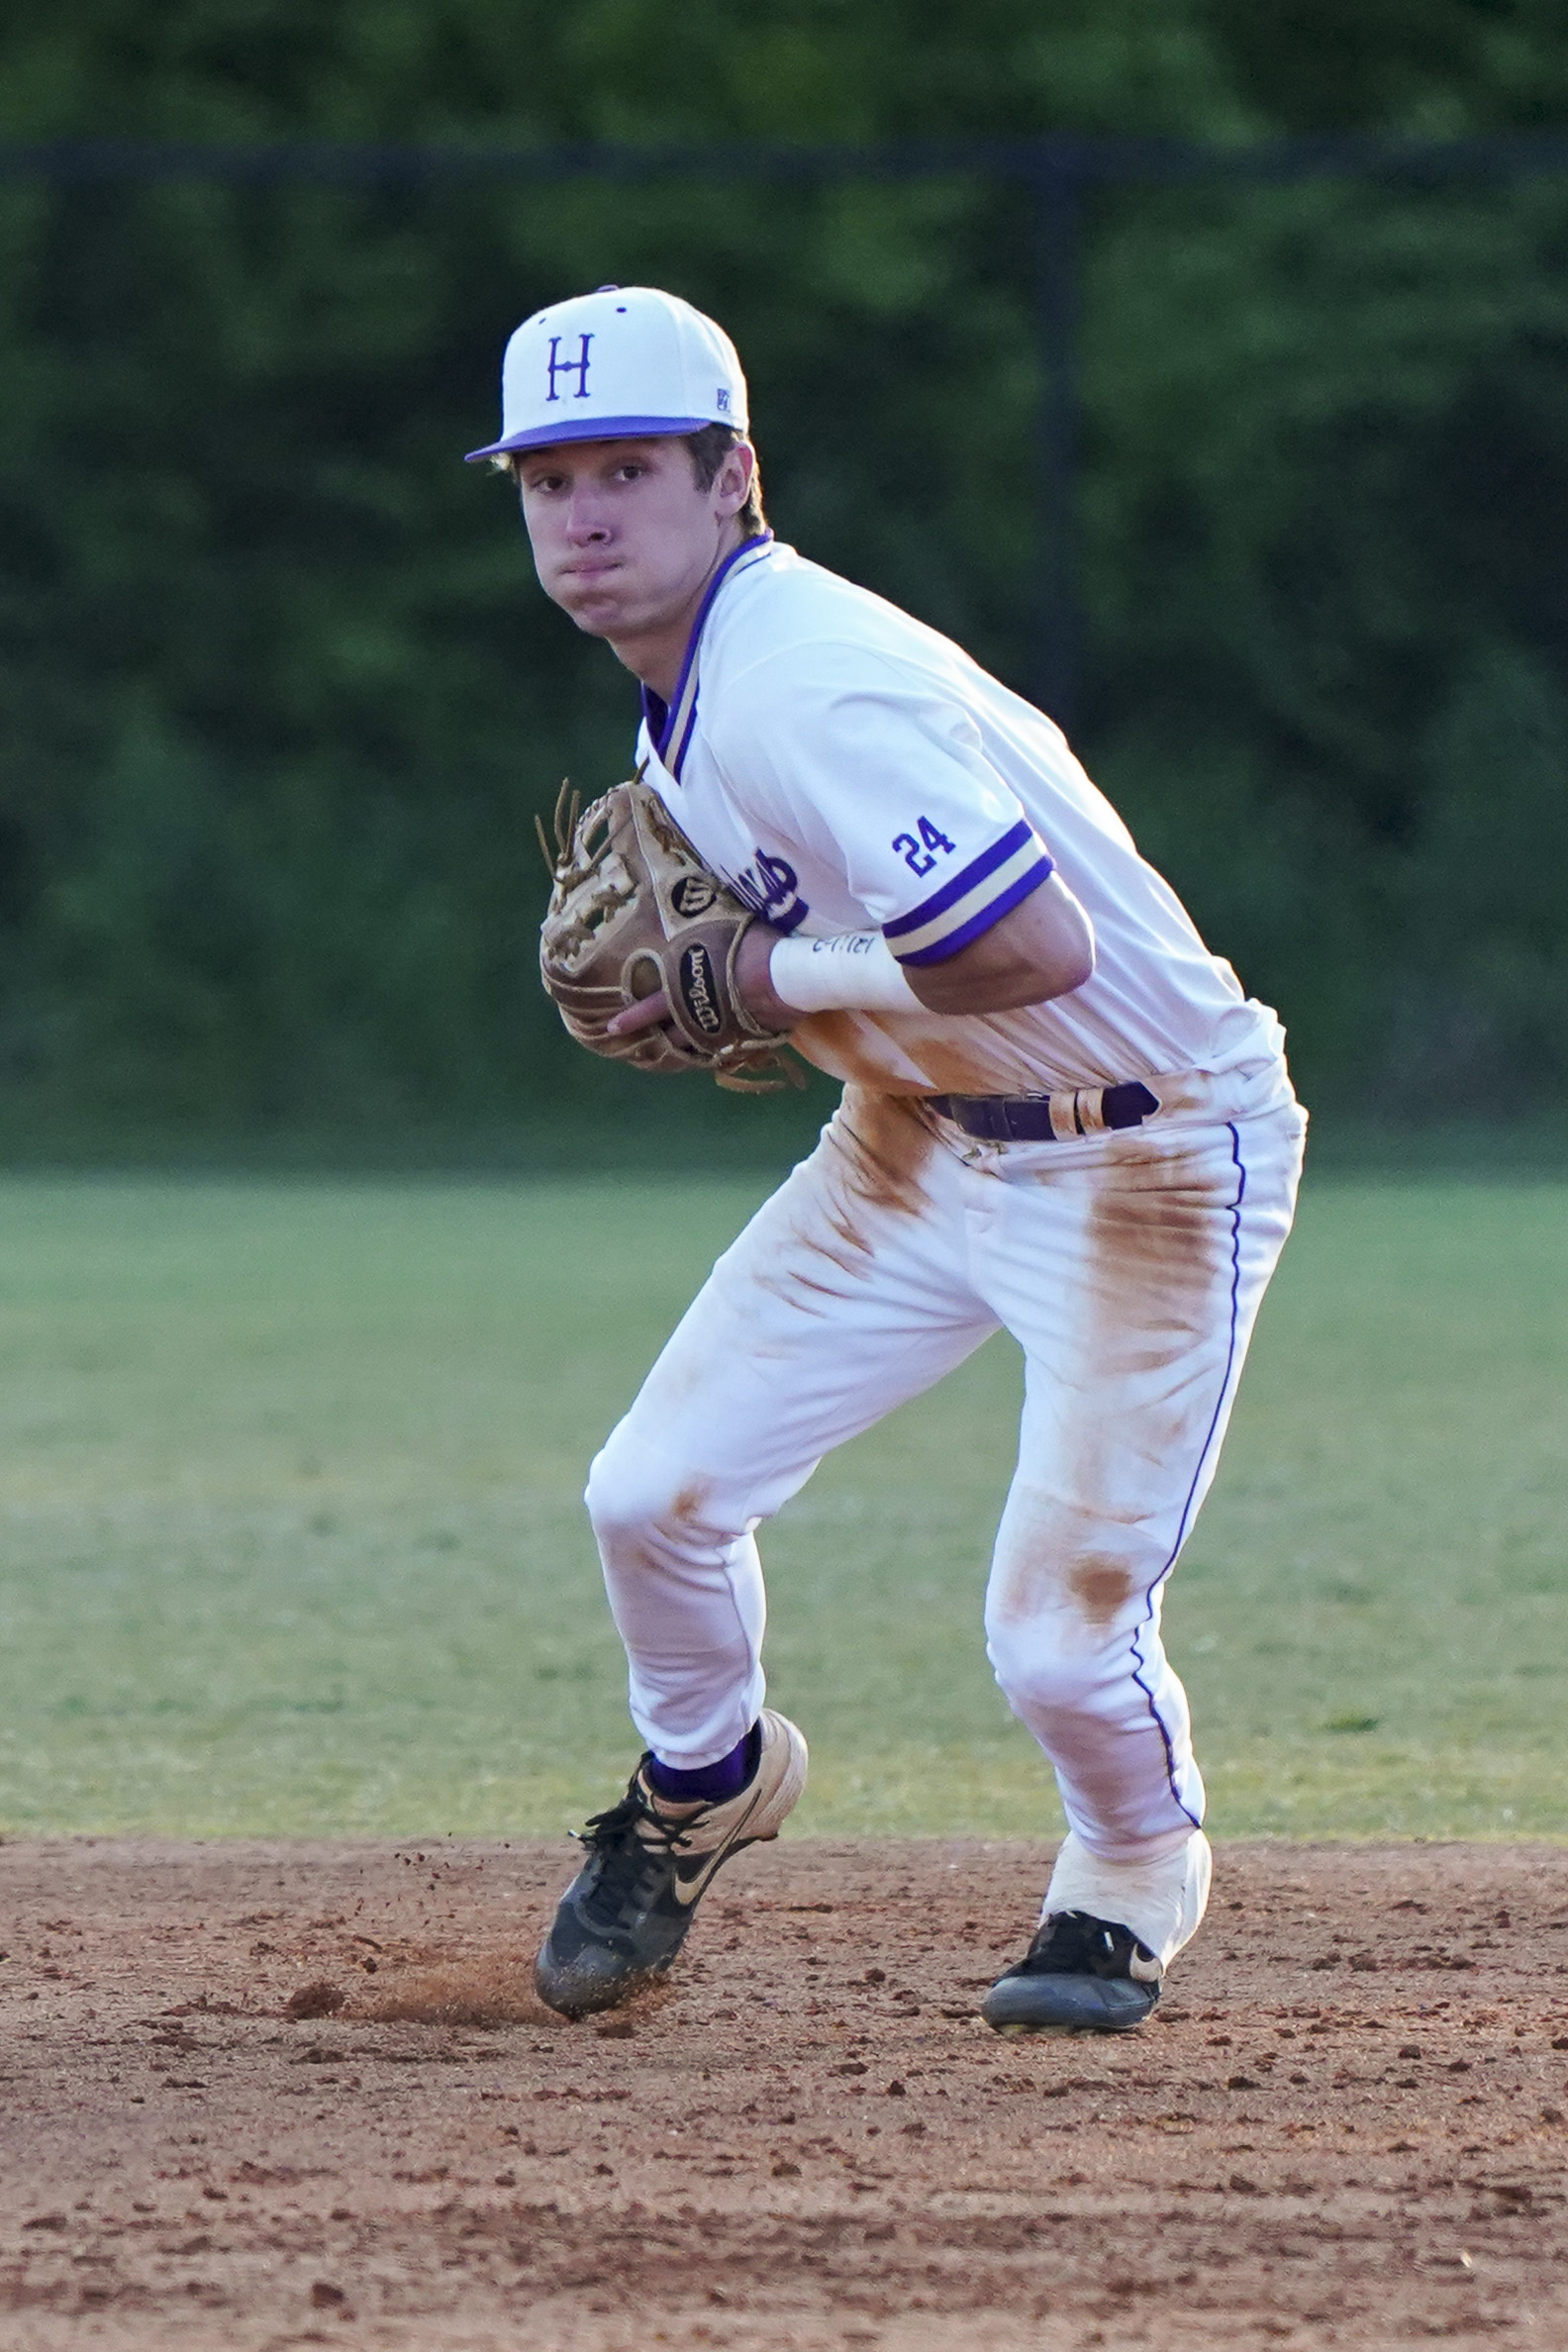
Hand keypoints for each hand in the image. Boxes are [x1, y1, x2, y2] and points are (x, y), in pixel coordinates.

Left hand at [604, 921, 793, 1038]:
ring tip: (677, 1051)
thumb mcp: (722, 926)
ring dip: (686, 1047)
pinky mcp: (741, 1041)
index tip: (613, 1027)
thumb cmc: (751, 945)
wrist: (784, 975)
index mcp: (685, 985)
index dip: (633, 1016)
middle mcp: (695, 1012)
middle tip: (640, 1051)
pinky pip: (723, 1051)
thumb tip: (695, 899)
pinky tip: (717, 1052)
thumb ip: (706, 931)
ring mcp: (717, 1031)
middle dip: (654, 1040)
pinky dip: (718, 1051)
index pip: (652, 1004)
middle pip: (670, 1032)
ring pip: (694, 1046)